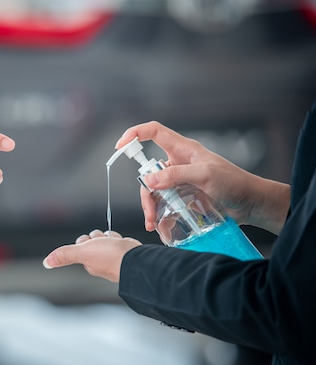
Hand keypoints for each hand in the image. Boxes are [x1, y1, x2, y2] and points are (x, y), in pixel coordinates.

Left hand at [43, 230, 140, 282]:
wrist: (135, 259)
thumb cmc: (110, 257)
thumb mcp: (82, 253)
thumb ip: (64, 256)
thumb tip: (46, 263)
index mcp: (88, 262)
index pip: (81, 243)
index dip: (86, 240)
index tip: (91, 244)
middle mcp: (98, 261)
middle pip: (93, 239)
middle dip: (98, 237)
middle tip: (104, 244)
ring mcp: (111, 256)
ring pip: (105, 238)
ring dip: (110, 237)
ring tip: (114, 244)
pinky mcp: (122, 252)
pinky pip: (117, 240)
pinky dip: (119, 239)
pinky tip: (122, 244)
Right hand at [116, 121, 289, 234]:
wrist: (251, 204)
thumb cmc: (234, 182)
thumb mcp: (205, 175)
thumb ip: (176, 175)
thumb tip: (148, 181)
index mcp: (183, 149)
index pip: (153, 132)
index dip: (134, 134)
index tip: (120, 147)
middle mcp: (178, 162)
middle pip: (148, 170)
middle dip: (145, 190)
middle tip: (149, 210)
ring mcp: (179, 180)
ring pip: (153, 189)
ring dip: (150, 205)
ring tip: (153, 222)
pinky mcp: (182, 196)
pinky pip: (163, 202)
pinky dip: (157, 213)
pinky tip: (156, 224)